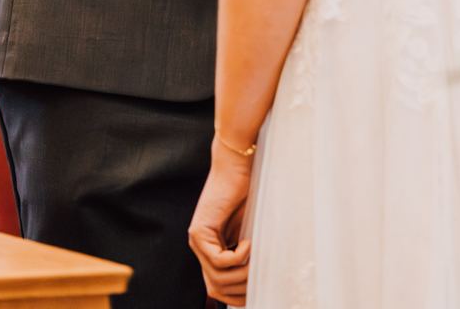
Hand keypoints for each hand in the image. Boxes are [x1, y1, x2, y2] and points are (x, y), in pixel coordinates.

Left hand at [188, 141, 252, 305]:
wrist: (238, 165)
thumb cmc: (248, 193)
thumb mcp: (248, 230)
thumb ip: (247, 252)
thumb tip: (262, 279)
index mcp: (212, 248)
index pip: (218, 287)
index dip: (237, 297)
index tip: (256, 295)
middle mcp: (200, 247)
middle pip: (215, 289)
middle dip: (240, 292)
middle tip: (260, 281)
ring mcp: (197, 241)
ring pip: (217, 278)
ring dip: (242, 275)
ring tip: (258, 261)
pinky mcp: (199, 232)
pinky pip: (219, 260)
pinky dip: (238, 257)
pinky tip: (249, 243)